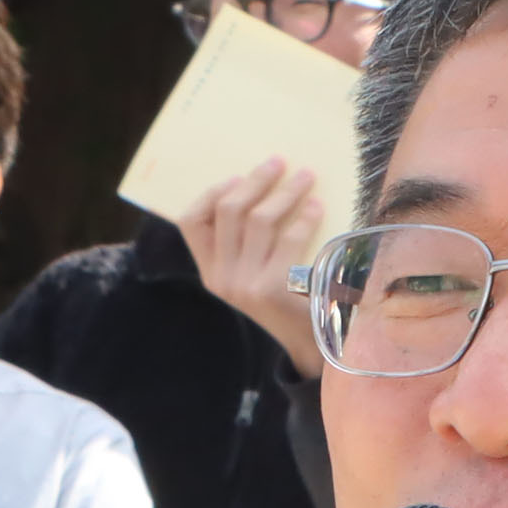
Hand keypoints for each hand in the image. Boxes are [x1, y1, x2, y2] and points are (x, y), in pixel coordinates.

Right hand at [179, 157, 331, 379]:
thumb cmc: (282, 300)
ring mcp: (247, 284)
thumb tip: (253, 186)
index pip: (191, 222)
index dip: (212, 193)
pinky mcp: (275, 288)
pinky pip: (289, 239)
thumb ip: (242, 244)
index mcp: (210, 273)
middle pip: (230, 211)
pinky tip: (316, 206)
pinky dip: (305, 218)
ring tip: (305, 177)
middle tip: (278, 163)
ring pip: (260, 219)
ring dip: (285, 191)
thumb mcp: (250, 276)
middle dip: (256, 181)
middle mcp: (223, 279)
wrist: (306, 345)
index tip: (237, 177)